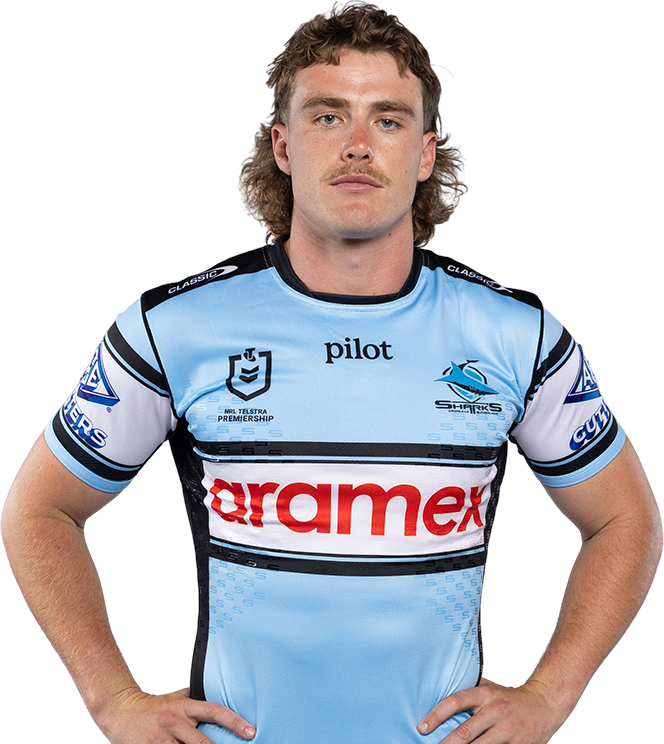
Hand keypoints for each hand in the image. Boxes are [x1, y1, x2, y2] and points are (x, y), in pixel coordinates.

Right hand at [95, 686, 255, 742]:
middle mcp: (174, 722)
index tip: (250, 732)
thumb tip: (218, 694)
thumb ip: (195, 699)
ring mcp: (161, 740)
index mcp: (184, 707)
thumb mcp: (176, 697)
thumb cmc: (153, 706)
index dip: (234, 722)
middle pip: (202, 743)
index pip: (215, 711)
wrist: (120, 709)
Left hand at [417, 678, 566, 742]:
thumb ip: (470, 692)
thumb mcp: (489, 687)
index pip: (455, 701)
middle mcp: (495, 710)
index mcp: (485, 694)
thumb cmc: (510, 697)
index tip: (422, 727)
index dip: (436, 715)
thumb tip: (440, 692)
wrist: (545, 704)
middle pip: (465, 731)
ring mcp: (508, 730)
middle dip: (446, 743)